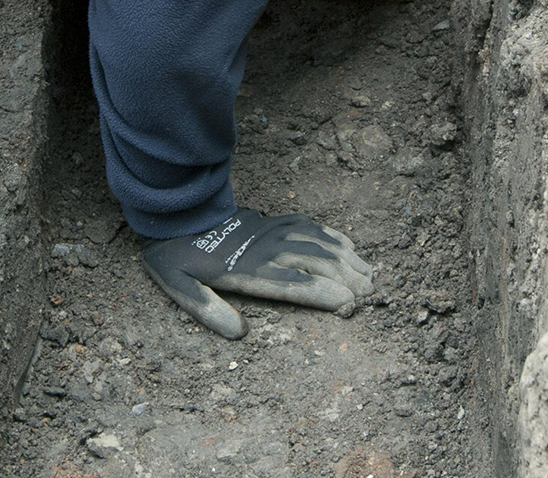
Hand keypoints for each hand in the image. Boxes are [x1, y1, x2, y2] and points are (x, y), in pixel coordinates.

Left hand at [142, 208, 373, 338]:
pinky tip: (348, 248)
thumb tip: (239, 333)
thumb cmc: (179, 257)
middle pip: (315, 263)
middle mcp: (266, 249)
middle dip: (346, 278)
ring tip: (369, 275)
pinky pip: (310, 226)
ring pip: (318, 244)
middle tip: (370, 295)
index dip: (322, 292)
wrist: (177, 213)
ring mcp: (273, 231)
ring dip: (346, 259)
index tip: (347, 302)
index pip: (292, 283)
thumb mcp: (181, 287)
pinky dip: (332, 237)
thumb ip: (208, 309)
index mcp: (246, 270)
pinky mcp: (274, 220)